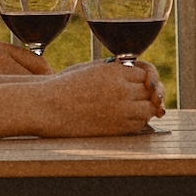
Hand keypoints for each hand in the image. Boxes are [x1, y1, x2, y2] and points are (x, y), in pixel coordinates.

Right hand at [36, 56, 163, 134]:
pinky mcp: (115, 127)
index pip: (144, 74)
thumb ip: (114, 70)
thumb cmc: (65, 86)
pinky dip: (137, 121)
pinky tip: (126, 118)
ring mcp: (120, 110)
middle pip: (148, 92)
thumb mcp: (91, 69)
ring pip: (148, 109)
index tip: (134, 84)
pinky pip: (138, 124)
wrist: (47, 106)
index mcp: (113, 71)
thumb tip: (135, 74)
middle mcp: (120, 89)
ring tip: (133, 108)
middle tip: (136, 97)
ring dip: (144, 108)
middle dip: (145, 94)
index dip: (141, 80)